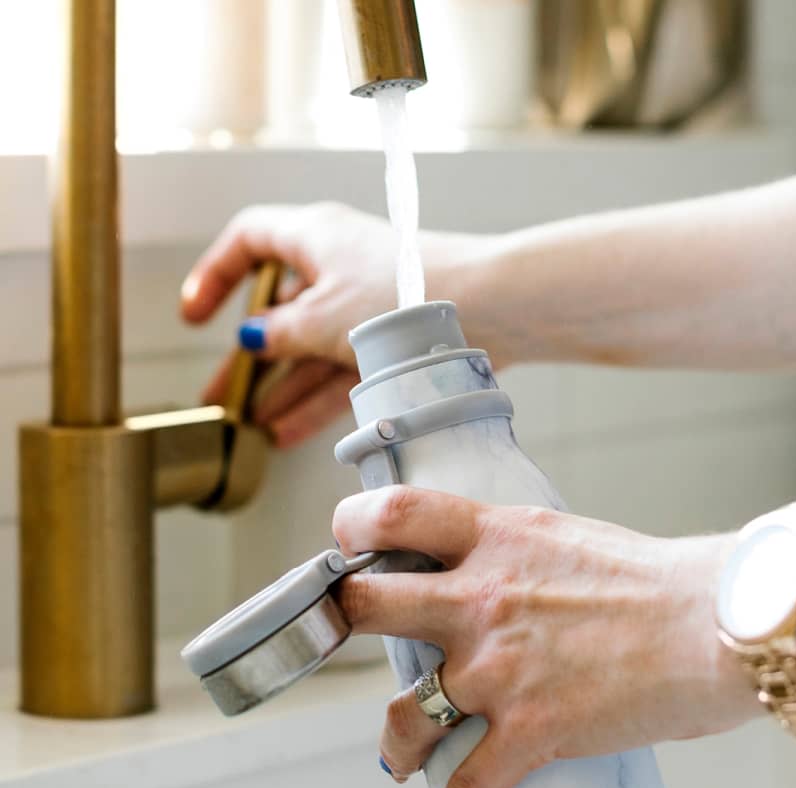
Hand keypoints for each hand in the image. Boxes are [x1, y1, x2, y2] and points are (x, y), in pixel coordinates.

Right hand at [181, 202, 486, 446]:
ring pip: (308, 349)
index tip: (195, 317)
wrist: (490, 307)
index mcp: (313, 237)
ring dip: (280, 387)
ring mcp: (362, 306)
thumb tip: (252, 341)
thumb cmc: (404, 294)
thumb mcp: (322, 317)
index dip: (216, 275)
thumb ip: (279, 332)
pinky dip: (314, 398)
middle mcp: (335, 267)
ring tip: (251, 427)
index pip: (249, 241)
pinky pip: (338, 371)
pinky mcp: (390, 341)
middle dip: (246, 359)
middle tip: (219, 396)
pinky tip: (288, 430)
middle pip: (277, 311)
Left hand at [332, 486, 757, 787]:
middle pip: (367, 604)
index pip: (394, 513)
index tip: (347, 548)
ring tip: (397, 758)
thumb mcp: (559, 535)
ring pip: (403, 714)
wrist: (712, 625)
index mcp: (493, 539)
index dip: (351, 527)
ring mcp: (499, 668)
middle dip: (342, 623)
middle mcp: (481, 599)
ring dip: (393, 744)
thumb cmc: (648, 579)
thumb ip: (503, 548)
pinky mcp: (531, 729)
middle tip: (342, 637)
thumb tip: (473, 563)